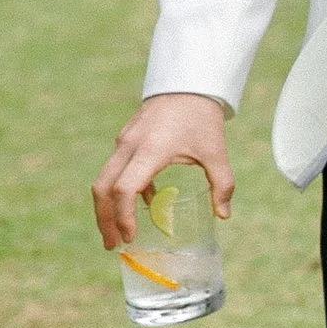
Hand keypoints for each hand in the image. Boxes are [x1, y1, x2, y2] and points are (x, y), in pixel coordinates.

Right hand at [93, 92, 233, 251]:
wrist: (189, 81)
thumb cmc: (202, 116)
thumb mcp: (216, 152)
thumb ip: (222, 184)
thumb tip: (224, 215)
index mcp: (150, 150)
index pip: (124, 189)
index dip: (123, 216)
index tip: (131, 237)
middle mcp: (130, 146)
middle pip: (103, 188)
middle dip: (104, 220)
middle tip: (113, 246)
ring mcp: (124, 141)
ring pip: (103, 179)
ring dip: (107, 208)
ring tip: (119, 233)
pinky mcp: (126, 138)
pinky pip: (115, 169)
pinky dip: (118, 190)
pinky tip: (141, 204)